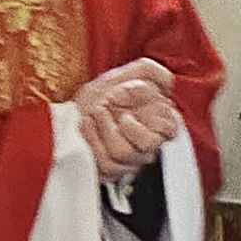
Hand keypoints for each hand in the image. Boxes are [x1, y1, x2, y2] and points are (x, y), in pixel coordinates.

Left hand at [76, 60, 181, 181]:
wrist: (72, 110)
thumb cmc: (102, 95)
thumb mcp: (128, 72)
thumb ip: (152, 71)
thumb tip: (164, 86)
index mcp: (158, 122)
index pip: (169, 127)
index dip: (145, 110)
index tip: (121, 94)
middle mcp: (147, 144)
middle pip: (147, 143)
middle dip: (123, 120)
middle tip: (106, 105)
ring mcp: (130, 159)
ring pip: (124, 152)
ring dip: (103, 127)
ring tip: (95, 112)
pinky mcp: (111, 170)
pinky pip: (106, 163)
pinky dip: (92, 140)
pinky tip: (87, 125)